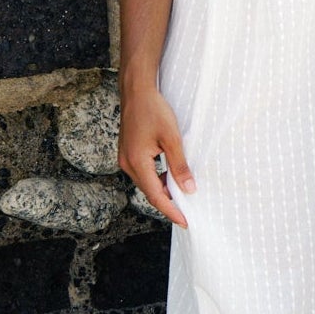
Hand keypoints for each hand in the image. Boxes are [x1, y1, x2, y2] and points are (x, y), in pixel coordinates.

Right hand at [118, 83, 195, 228]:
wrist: (137, 91)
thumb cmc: (154, 110)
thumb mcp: (172, 138)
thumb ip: (180, 166)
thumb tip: (189, 189)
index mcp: (137, 163)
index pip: (155, 195)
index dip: (171, 210)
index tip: (185, 221)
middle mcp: (127, 164)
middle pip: (149, 192)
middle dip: (167, 204)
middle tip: (186, 213)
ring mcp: (126, 158)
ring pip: (146, 183)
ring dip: (162, 191)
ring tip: (181, 197)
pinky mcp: (128, 152)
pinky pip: (143, 173)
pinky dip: (157, 179)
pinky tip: (169, 177)